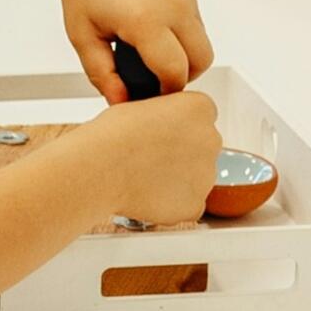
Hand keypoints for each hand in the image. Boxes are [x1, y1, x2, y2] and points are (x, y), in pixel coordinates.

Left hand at [45, 0, 214, 102]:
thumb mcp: (83, 37)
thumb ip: (103, 75)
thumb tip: (121, 102)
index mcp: (145, 19)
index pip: (175, 72)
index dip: (164, 92)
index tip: (149, 95)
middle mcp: (172, 3)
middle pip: (201, 60)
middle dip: (181, 76)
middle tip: (153, 79)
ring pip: (203, 40)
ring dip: (185, 55)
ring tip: (150, 55)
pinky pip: (196, 21)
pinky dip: (182, 35)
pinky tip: (153, 33)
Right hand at [95, 90, 221, 224]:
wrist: (100, 168)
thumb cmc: (111, 137)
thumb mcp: (141, 106)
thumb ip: (163, 115)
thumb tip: (160, 126)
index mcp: (199, 109)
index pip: (201, 115)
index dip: (178, 126)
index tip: (162, 134)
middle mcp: (210, 139)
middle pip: (202, 147)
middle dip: (182, 153)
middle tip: (151, 158)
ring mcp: (205, 174)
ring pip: (196, 177)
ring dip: (177, 179)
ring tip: (144, 178)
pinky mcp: (194, 203)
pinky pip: (189, 205)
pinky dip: (172, 204)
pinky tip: (149, 196)